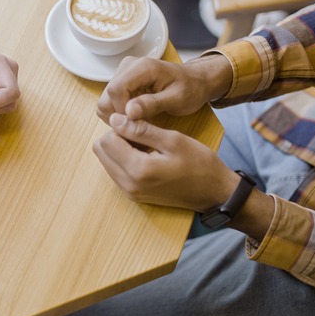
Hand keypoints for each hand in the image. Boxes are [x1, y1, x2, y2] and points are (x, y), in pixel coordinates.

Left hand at [94, 113, 238, 210]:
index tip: (141, 125)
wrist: (213, 193)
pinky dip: (125, 160)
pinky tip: (146, 156)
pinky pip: (116, 171)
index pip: (107, 140)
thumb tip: (115, 120)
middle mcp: (128, 184)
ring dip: (119, 149)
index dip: (121, 127)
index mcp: (138, 170)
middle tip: (142, 134)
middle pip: (101, 151)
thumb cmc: (199, 164)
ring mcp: (129, 192)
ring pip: (106, 161)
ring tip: (146, 145)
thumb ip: (141, 130)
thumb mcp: (173, 140)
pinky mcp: (133, 195)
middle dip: (116, 137)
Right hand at [97, 55, 231, 122]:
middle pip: (106, 97)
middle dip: (119, 116)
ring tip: (140, 121)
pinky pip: (111, 102)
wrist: (196, 81)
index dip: (121, 111)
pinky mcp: (122, 82)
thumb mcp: (177, 99)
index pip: (116, 90)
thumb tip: (128, 112)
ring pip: (105, 101)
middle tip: (140, 125)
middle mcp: (128, 66)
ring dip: (119, 116)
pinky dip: (120, 114)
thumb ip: (152, 104)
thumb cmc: (191, 89)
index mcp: (142, 67)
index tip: (137, 124)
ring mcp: (123, 73)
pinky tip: (138, 116)